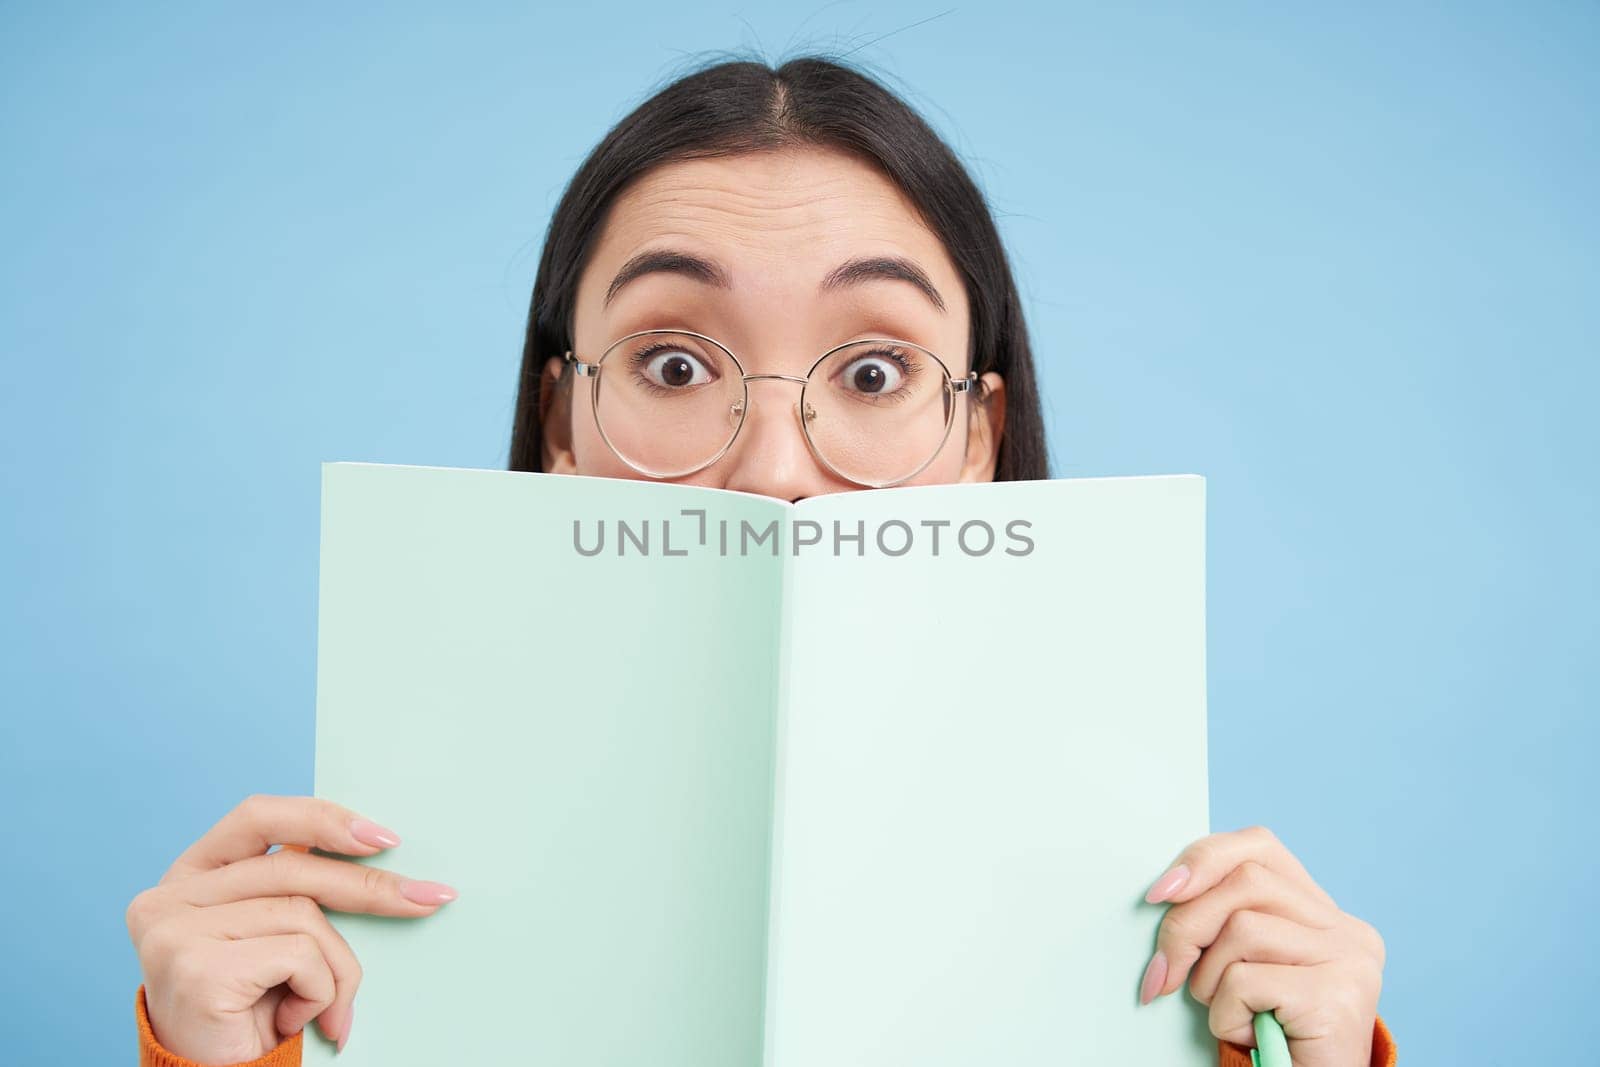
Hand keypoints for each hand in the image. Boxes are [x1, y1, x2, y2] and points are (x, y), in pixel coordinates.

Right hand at [126, 794, 457, 1064]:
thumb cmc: (250, 1011)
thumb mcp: (274, 937)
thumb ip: (297, 889)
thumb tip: (381, 844)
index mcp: (188, 876)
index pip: (257, 816)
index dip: (322, 818)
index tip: (385, 837)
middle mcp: (168, 898)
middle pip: (293, 868)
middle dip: (372, 886)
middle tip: (433, 898)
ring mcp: (174, 931)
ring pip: (303, 914)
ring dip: (337, 969)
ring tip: (324, 1011)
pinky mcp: (196, 968)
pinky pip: (298, 955)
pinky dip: (318, 991)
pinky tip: (293, 1021)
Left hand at [1139, 825, 1384, 1066]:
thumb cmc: (1271, 1038)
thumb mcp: (1245, 967)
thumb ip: (1224, 923)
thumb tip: (1164, 890)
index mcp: (1325, 913)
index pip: (1260, 847)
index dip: (1203, 859)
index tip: (1159, 893)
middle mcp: (1348, 929)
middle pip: (1243, 881)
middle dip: (1186, 926)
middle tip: (1164, 976)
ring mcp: (1349, 960)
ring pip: (1241, 928)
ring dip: (1209, 981)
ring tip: (1229, 1016)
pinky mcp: (1336, 997)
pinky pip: (1244, 982)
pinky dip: (1226, 1015)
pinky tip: (1248, 1035)